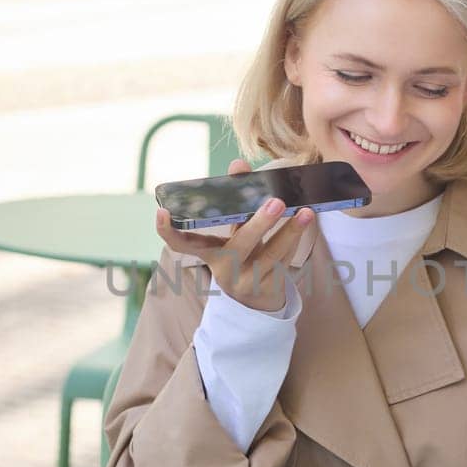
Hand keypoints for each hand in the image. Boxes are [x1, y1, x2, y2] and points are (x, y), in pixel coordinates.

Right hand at [155, 158, 314, 312]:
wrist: (257, 302)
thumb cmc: (242, 255)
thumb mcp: (235, 231)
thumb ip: (237, 201)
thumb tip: (238, 165)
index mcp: (208, 253)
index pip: (180, 244)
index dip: (167, 230)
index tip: (161, 212)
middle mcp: (224, 269)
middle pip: (238, 246)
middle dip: (258, 224)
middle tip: (275, 201)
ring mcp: (247, 282)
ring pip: (270, 255)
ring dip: (289, 231)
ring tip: (304, 211)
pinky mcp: (268, 289)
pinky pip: (284, 261)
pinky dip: (295, 239)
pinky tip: (305, 221)